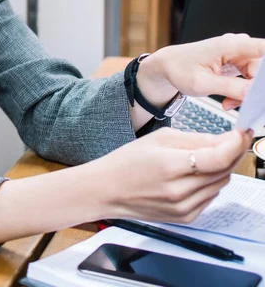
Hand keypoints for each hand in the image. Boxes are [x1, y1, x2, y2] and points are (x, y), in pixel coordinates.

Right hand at [91, 127, 251, 223]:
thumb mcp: (159, 138)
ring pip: (221, 184)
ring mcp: (184, 208)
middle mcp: (180, 192)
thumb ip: (196, 139)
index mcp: (170, 166)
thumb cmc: (127, 161)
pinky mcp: (186, 217)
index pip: (219, 158)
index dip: (236, 144)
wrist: (108, 189)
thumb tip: (226, 139)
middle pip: (225, 171)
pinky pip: (211, 196)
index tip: (242, 132)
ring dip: (221, 168)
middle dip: (231, 153)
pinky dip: (210, 182)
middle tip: (230, 138)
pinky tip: (193, 173)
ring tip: (204, 155)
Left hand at [137, 34, 264, 110]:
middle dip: (255, 89)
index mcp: (230, 45)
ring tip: (228, 102)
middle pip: (261, 68)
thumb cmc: (180, 69)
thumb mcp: (201, 83)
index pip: (263, 49)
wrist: (169, 65)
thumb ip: (230, 88)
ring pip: (257, 75)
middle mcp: (237, 46)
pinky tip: (228, 99)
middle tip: (240, 103)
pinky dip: (242, 91)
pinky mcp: (237, 62)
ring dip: (247, 93)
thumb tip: (252, 93)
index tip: (261, 88)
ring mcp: (238, 53)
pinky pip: (250, 78)